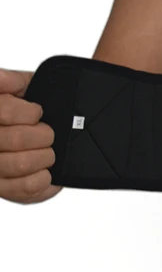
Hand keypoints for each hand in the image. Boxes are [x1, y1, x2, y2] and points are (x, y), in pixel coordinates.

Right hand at [0, 66, 61, 203]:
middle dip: (43, 135)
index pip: (4, 111)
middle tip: (46, 134)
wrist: (19, 146)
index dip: (28, 112)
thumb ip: (10, 81)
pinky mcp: (3, 190)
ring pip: (21, 164)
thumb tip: (8, 81)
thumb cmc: (14, 117)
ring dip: (45, 156)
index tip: (36, 112)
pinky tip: (43, 170)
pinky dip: (43, 178)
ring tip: (47, 152)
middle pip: (16, 138)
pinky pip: (25, 187)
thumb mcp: (15, 90)